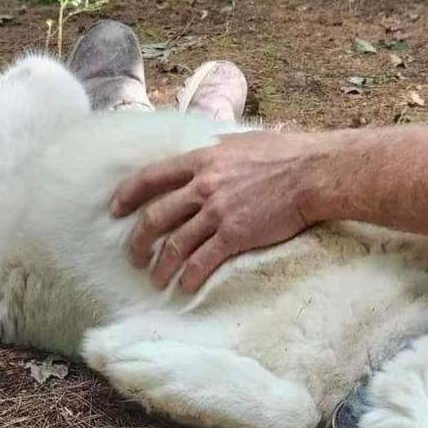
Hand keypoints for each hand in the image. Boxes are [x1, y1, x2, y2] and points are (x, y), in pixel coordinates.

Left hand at [110, 130, 327, 291]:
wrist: (312, 174)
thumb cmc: (284, 154)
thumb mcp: (243, 140)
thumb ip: (220, 146)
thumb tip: (210, 144)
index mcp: (201, 160)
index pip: (150, 177)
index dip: (127, 195)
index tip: (115, 210)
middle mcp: (202, 186)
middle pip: (156, 216)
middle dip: (138, 240)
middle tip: (132, 256)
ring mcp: (217, 212)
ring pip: (175, 244)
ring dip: (160, 265)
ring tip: (154, 279)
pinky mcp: (234, 235)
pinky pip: (202, 261)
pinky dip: (189, 276)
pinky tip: (183, 287)